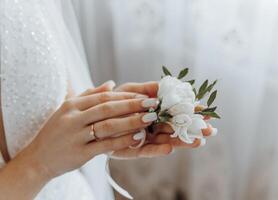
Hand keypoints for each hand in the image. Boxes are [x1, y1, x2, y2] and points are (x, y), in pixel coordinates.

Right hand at [21, 82, 159, 178]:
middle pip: (108, 108)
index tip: (144, 95)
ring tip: (149, 119)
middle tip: (152, 104)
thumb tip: (111, 83)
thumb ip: (89, 95)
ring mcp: (75, 136)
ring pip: (108, 125)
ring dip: (131, 121)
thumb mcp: (68, 110)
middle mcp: (73, 118)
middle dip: (133, 104)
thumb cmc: (56, 132)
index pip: (103, 97)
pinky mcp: (80, 153)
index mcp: (72, 105)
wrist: (38, 158)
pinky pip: (105, 145)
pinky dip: (122, 141)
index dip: (126, 95)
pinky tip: (137, 138)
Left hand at [113, 81, 217, 157]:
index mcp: (154, 111)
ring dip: (181, 141)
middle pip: (175, 128)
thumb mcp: (130, 90)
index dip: (191, 111)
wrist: (90, 115)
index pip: (176, 112)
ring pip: (165, 140)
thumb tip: (168, 84)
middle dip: (193, 129)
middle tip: (210, 130)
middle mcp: (151, 126)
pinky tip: (170, 148)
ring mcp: (143, 138)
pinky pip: (145, 150)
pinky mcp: (131, 149)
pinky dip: (156, 150)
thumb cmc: (112, 101)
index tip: (206, 111)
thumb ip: (148, 88)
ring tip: (198, 141)